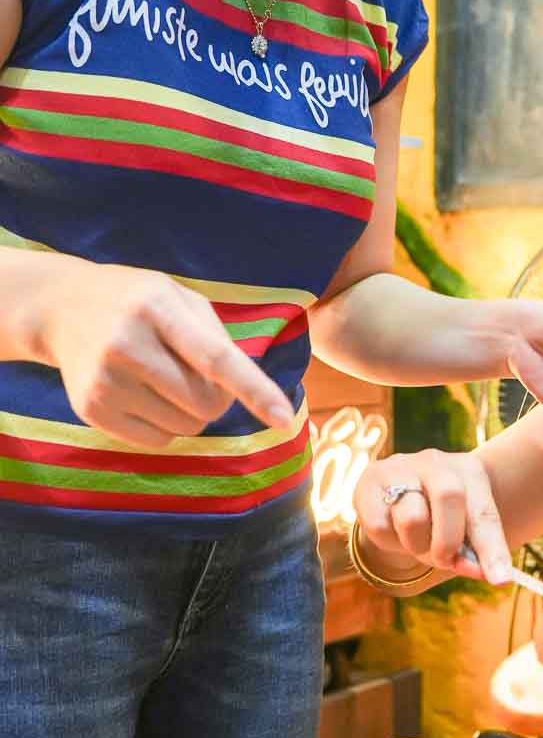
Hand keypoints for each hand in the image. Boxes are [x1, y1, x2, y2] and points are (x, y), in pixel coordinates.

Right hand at [38, 260, 295, 446]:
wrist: (63, 307)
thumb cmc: (140, 303)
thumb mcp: (179, 298)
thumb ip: (216, 338)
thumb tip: (246, 391)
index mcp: (157, 308)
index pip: (216, 358)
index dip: (255, 390)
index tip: (284, 419)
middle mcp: (126, 344)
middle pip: (205, 403)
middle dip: (218, 398)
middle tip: (199, 376)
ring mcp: (104, 380)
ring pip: (185, 426)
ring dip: (191, 412)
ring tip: (166, 379)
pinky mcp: (90, 408)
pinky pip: (158, 440)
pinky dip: (166, 425)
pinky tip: (145, 394)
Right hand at [353, 450, 509, 581]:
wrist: (395, 495)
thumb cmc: (438, 518)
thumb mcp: (461, 532)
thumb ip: (472, 554)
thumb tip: (487, 575)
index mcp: (469, 471)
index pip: (484, 512)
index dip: (493, 549)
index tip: (501, 580)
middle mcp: (436, 462)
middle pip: (449, 497)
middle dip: (447, 541)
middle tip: (444, 560)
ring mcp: (401, 467)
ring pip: (412, 517)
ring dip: (415, 545)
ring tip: (415, 541)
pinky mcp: (370, 480)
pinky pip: (380, 526)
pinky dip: (389, 542)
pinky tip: (392, 530)